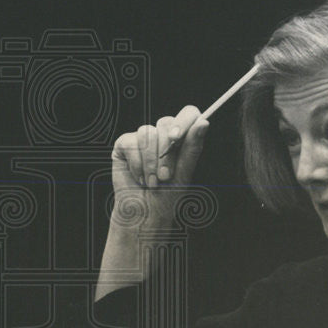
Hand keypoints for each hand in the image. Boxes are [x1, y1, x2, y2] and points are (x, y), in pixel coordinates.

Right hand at [110, 106, 208, 229]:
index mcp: (181, 138)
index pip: (187, 114)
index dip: (183, 121)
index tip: (176, 139)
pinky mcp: (124, 145)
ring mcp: (142, 139)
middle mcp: (161, 135)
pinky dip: (137, 164)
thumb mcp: (185, 172)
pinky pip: (130, 142)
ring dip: (151, 162)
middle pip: (165, 122)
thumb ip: (193, 147)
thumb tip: (203, 122)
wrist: (145, 213)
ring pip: (147, 133)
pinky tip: (139, 177)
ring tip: (152, 182)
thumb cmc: (167, 195)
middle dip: (166, 152)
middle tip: (165, 176)